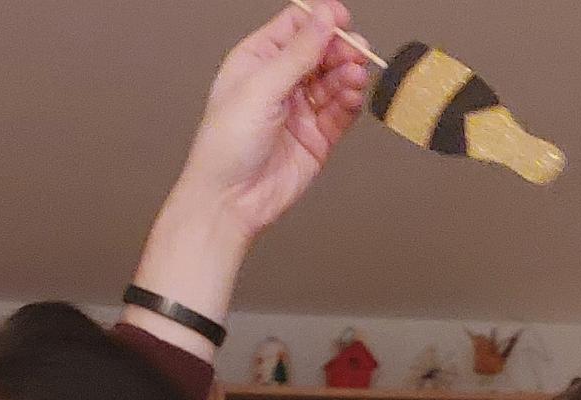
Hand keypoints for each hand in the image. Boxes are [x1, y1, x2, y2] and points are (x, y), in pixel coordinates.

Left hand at [164, 2, 373, 243]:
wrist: (230, 201)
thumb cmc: (225, 147)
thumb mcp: (260, 89)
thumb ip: (298, 53)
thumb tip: (324, 18)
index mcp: (256, 61)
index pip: (295, 27)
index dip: (320, 19)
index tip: (341, 19)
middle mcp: (279, 82)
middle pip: (321, 51)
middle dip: (340, 49)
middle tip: (354, 53)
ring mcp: (300, 109)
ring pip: (334, 80)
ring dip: (348, 75)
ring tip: (355, 77)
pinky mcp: (317, 136)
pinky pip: (341, 111)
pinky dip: (350, 102)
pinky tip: (352, 97)